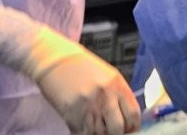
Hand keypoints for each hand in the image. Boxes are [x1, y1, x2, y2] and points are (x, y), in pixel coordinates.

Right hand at [0, 6, 140, 134]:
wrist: (53, 59)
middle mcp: (104, 95)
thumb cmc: (80, 66)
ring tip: (96, 127)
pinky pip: (84, 134)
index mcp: (116, 83)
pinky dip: (86, 134)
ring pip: (101, 134)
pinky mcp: (72, 117)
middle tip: (111, 131)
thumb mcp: (105, 74)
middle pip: (118, 128)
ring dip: (100, 134)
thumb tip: (125, 117)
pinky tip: (84, 127)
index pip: (133, 114)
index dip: (132, 127)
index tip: (129, 130)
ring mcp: (88, 107)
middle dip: (117, 133)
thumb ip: (117, 94)